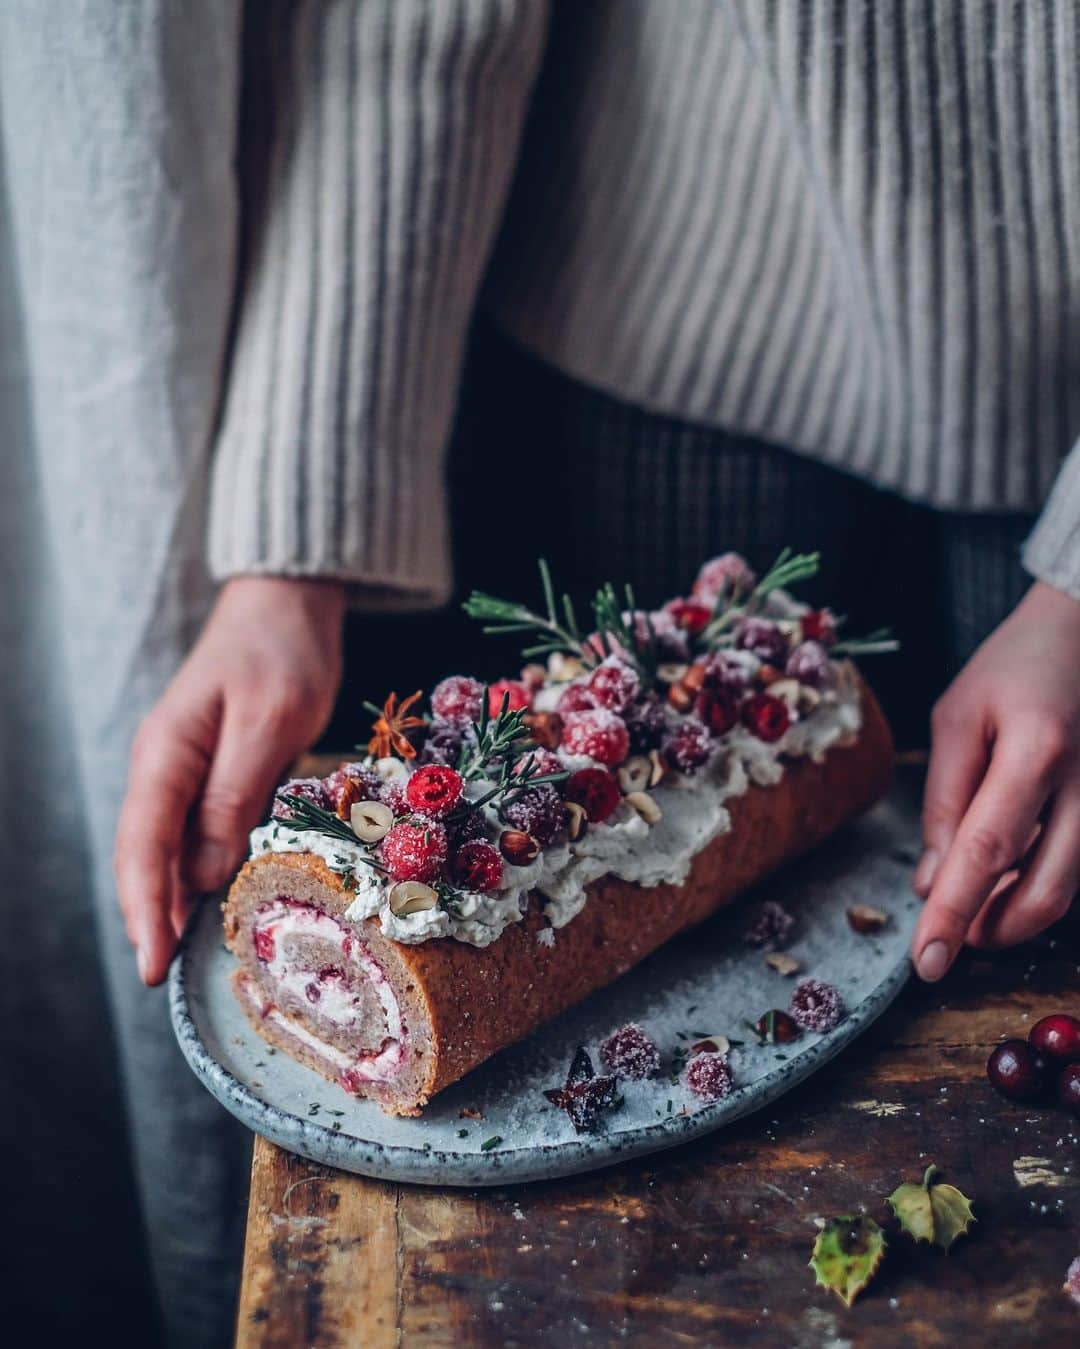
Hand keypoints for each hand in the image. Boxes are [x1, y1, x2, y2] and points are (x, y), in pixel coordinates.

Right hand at [115, 577, 345, 985]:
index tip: (153, 963)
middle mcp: (164, 767)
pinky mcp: (212, 772)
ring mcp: (184, 770)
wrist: (287, 603)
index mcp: (166, 754)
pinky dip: (197, 871)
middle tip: (164, 978)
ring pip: (165, 848)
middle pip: (144, 855)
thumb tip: (202, 873)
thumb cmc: (282, 652)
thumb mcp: (269, 722)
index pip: (143, 846)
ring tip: (185, 956)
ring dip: (170, 901)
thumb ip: (235, 795)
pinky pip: (195, 831)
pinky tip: (214, 901)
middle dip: (150, 917)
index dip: (146, 909)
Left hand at [911, 580, 1079, 979]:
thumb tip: (931, 881)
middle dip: (990, 930)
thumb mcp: (958, 720)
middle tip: (946, 939)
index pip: (987, 849)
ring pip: (1066, 889)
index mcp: (1037, 750)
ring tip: (968, 910)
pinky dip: (1034, 887)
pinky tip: (1000, 879)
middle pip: (1045, 890)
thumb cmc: (1013, 670)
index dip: (955, 912)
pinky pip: (1075, 866)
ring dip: (1012, 915)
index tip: (926, 961)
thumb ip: (944, 800)